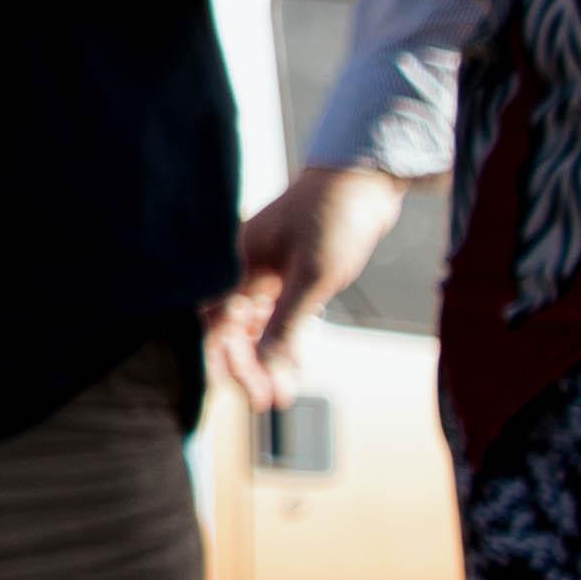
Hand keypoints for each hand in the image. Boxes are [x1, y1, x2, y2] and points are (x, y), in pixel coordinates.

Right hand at [213, 160, 408, 411]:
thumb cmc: (334, 218)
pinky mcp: (284, 269)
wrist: (364, 179)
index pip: (216, 322)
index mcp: (236, 262)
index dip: (227, 361)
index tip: (250, 395)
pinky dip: (280, 337)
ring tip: (283, 390)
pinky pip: (271, 312)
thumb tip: (269, 370)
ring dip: (265, 356)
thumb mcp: (313, 277)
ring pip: (251, 322)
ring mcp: (263, 267)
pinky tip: (294, 360)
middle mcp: (242, 265)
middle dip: (249, 366)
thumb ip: (286, 325)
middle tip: (271, 400)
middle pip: (230, 327)